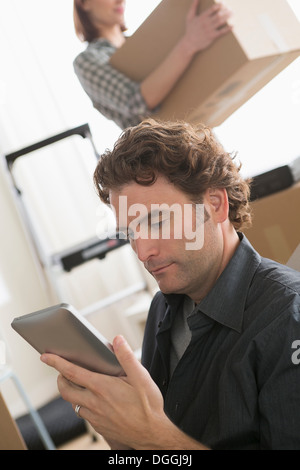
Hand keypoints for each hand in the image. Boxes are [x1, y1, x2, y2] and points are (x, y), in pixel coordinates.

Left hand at [40, 335, 167, 448]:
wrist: (152, 435)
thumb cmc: (148, 406)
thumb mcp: (141, 377)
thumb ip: (127, 357)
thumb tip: (117, 339)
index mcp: (102, 387)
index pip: (72, 372)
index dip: (56, 362)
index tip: (45, 356)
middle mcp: (94, 402)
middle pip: (65, 390)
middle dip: (59, 378)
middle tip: (62, 371)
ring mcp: (95, 417)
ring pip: (74, 404)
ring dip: (73, 393)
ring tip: (81, 385)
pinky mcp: (99, 427)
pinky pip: (84, 414)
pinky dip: (84, 405)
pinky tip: (95, 402)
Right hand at [184, 0, 232, 54]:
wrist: (189, 44)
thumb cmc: (190, 30)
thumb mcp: (189, 17)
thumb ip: (193, 6)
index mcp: (202, 17)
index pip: (213, 9)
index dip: (219, 5)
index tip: (223, 4)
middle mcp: (207, 22)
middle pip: (218, 14)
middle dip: (225, 10)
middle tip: (231, 8)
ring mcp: (210, 30)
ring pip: (221, 21)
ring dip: (228, 17)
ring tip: (233, 13)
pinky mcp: (212, 37)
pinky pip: (221, 32)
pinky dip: (227, 29)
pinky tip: (232, 26)